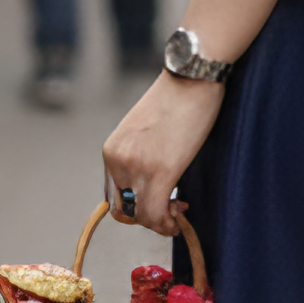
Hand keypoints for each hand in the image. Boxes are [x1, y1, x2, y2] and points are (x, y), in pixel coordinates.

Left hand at [100, 71, 224, 235]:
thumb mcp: (144, 130)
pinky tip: (177, 221)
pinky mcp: (161, 172)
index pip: (114, 195)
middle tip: (171, 208)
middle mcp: (118, 161)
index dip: (135, 206)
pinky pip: (156, 213)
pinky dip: (166, 225)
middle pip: (123, 210)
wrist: (192, 77)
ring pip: (141, 216)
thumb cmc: (176, 98)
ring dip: (159, 221)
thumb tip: (152, 178)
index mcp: (111, 150)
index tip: (159, 200)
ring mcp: (137, 168)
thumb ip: (139, 155)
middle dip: (146, 217)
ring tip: (178, 211)